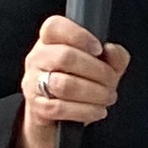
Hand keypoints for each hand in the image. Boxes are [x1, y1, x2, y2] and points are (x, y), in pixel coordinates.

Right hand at [8, 15, 128, 147]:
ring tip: (108, 97)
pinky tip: (98, 110)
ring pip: (64, 84)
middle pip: (65, 57)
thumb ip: (114, 57)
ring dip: (94, 93)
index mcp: (50, 41)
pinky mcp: (36, 107)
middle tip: (111, 81)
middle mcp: (37, 59)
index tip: (99, 49)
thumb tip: (112, 50)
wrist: (59, 120)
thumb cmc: (81, 86)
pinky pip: (61, 108)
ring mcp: (33, 83)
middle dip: (97, 71)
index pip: (54, 26)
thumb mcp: (102, 68)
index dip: (78, 35)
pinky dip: (86, 110)